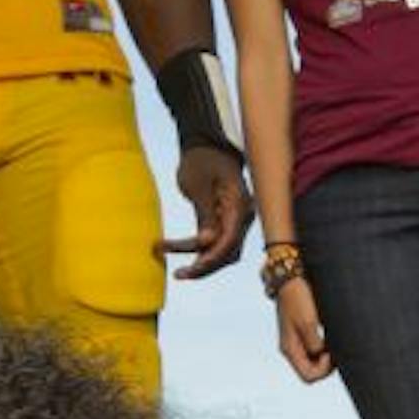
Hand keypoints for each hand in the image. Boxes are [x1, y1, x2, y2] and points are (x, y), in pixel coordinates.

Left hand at [163, 147, 252, 277]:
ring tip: (177, 270)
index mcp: (239, 206)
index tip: (190, 267)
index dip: (211, 257)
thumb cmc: (200, 160)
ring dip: (201, 261)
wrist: (205, 143)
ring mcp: (234, 219)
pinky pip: (215, 241)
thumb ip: (205, 214)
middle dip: (205, 266)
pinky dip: (198, 249)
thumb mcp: (198, 185)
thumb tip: (206, 243)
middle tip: (179, 275)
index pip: (230, 240)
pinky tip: (176, 250)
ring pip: (222, 250)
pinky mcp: (224, 219)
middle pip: (229, 251)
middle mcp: (242, 216)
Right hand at [275, 273, 334, 382]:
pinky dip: (327, 346)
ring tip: (336, 338)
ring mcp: (297, 341)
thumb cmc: (299, 298)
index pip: (309, 377)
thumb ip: (315, 345)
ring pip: (316, 361)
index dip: (324, 370)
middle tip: (338, 346)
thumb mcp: (308, 323)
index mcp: (290, 349)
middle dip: (328, 364)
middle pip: (313, 371)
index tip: (331, 353)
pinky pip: (317, 349)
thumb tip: (324, 356)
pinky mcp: (303, 332)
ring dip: (328, 355)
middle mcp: (292, 349)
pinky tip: (333, 334)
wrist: (292, 277)